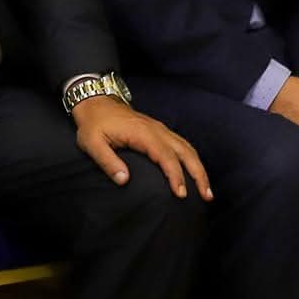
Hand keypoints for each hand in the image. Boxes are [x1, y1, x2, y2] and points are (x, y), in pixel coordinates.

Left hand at [71, 95, 211, 200]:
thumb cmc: (93, 124)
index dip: (175, 176)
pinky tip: (196, 174)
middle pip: (186, 152)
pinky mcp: (160, 131)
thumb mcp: (92, 143)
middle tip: (206, 196)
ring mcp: (160, 129)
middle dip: (198, 174)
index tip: (181, 194)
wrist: (96, 102)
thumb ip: (107, 161)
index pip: (165, 156)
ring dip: (199, 169)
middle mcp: (157, 130)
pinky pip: (182, 145)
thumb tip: (124, 180)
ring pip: (188, 148)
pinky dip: (193, 160)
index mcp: (142, 134)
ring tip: (206, 191)